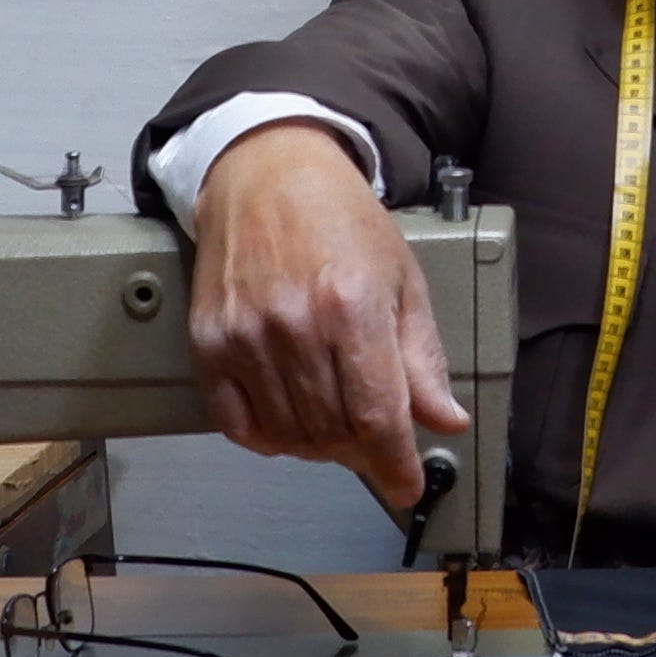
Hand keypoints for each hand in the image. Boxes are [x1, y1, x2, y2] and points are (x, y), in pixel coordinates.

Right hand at [186, 123, 466, 511]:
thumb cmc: (338, 218)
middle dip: (361, 449)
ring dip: (318, 445)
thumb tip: (445, 418)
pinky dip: (268, 437)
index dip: (396, 464)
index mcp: (352, 305)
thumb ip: (422, 356)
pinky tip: (290, 418)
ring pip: (289, 435)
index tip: (406, 484)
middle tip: (373, 437)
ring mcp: (246, 336)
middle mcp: (295, 324)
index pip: (378, 415)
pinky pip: (238, 424)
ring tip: (334, 419)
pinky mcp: (210, 342)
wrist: (266, 172)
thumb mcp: (402, 278)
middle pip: (333, 432)